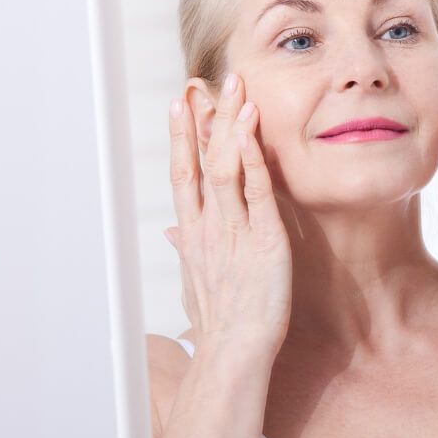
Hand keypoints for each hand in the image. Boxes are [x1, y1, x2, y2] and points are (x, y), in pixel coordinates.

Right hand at [164, 73, 292, 362]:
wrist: (233, 356)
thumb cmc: (220, 327)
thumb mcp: (197, 284)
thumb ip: (188, 252)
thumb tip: (174, 235)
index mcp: (193, 237)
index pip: (184, 176)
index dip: (183, 139)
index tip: (181, 104)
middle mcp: (207, 228)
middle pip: (199, 163)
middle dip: (201, 120)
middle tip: (204, 81)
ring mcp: (233, 232)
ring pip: (225, 168)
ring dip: (229, 126)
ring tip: (235, 89)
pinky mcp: (263, 241)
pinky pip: (256, 192)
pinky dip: (253, 158)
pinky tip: (253, 130)